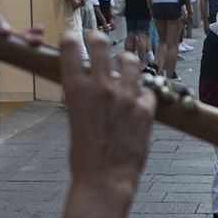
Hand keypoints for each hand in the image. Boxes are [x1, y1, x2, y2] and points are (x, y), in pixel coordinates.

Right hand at [64, 32, 155, 190]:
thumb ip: (81, 96)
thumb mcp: (74, 119)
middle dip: (97, 39)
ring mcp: (126, 96)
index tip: (73, 37)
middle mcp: (101, 87)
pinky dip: (141, 92)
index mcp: (76, 90)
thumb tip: (86, 81)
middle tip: (98, 42)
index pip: (71, 47)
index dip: (72, 38)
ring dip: (125, 61)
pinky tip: (137, 99)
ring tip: (123, 65)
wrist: (105, 180)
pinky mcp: (146, 109)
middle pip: (101, 43)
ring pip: (130, 61)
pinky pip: (146, 89)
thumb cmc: (84, 155)